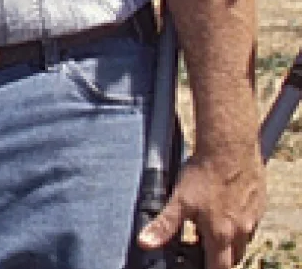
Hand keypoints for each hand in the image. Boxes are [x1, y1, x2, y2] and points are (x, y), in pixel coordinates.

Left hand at [137, 146, 265, 267]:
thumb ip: (164, 225)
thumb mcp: (178, 201)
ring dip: (230, 242)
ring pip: (244, 241)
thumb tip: (146, 243)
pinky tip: (224, 211)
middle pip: (233, 258)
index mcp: (221, 234)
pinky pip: (251, 223)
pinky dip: (239, 224)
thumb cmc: (204, 173)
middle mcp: (241, 230)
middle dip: (219, 259)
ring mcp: (253, 217)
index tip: (198, 265)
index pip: (219, 267)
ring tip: (211, 230)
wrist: (230, 148)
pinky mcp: (259, 204)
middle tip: (201, 249)